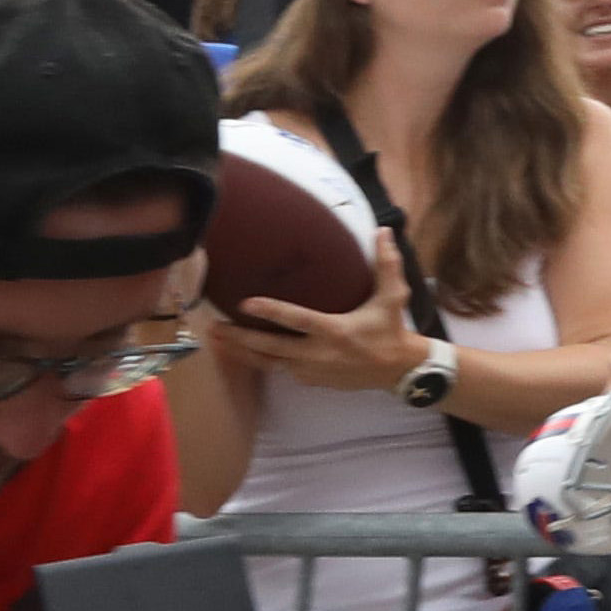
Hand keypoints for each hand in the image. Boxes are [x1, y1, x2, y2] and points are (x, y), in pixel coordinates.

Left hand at [222, 229, 424, 395]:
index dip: (271, 311)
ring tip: (216, 341)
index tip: (245, 303)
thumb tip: (382, 230)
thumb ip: (387, 264)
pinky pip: (278, 369)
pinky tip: (242, 352)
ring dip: (240, 352)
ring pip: (267, 362)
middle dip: (239, 337)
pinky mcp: (309, 380)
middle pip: (270, 347)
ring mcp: (311, 370)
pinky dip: (258, 360)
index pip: (297, 320)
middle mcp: (318, 354)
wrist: (397, 370)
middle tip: (214, 327)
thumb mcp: (393, 297)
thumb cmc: (392, 329)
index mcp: (335, 331)